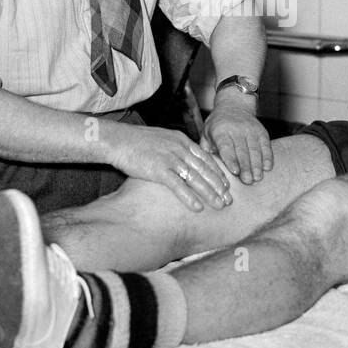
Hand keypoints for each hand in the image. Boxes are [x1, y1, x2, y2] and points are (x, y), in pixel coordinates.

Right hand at [104, 123, 232, 210]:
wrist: (117, 139)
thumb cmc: (136, 141)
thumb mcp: (161, 139)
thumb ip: (174, 148)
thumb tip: (183, 160)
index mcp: (181, 140)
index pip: (205, 158)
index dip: (217, 172)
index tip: (226, 184)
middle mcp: (179, 149)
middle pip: (205, 169)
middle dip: (219, 186)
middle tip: (229, 199)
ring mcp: (170, 159)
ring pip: (196, 178)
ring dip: (210, 193)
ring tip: (220, 205)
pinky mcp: (158, 169)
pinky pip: (178, 186)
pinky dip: (189, 197)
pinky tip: (198, 207)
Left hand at [201, 101, 272, 183]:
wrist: (234, 106)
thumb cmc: (218, 126)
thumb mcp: (207, 134)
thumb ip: (207, 149)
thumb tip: (208, 166)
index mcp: (220, 131)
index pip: (226, 146)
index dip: (231, 159)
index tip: (235, 171)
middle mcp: (236, 129)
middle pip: (242, 150)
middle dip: (246, 167)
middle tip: (248, 181)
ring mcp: (251, 130)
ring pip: (255, 149)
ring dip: (257, 165)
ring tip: (257, 178)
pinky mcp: (261, 131)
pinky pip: (266, 145)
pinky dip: (267, 157)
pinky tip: (267, 167)